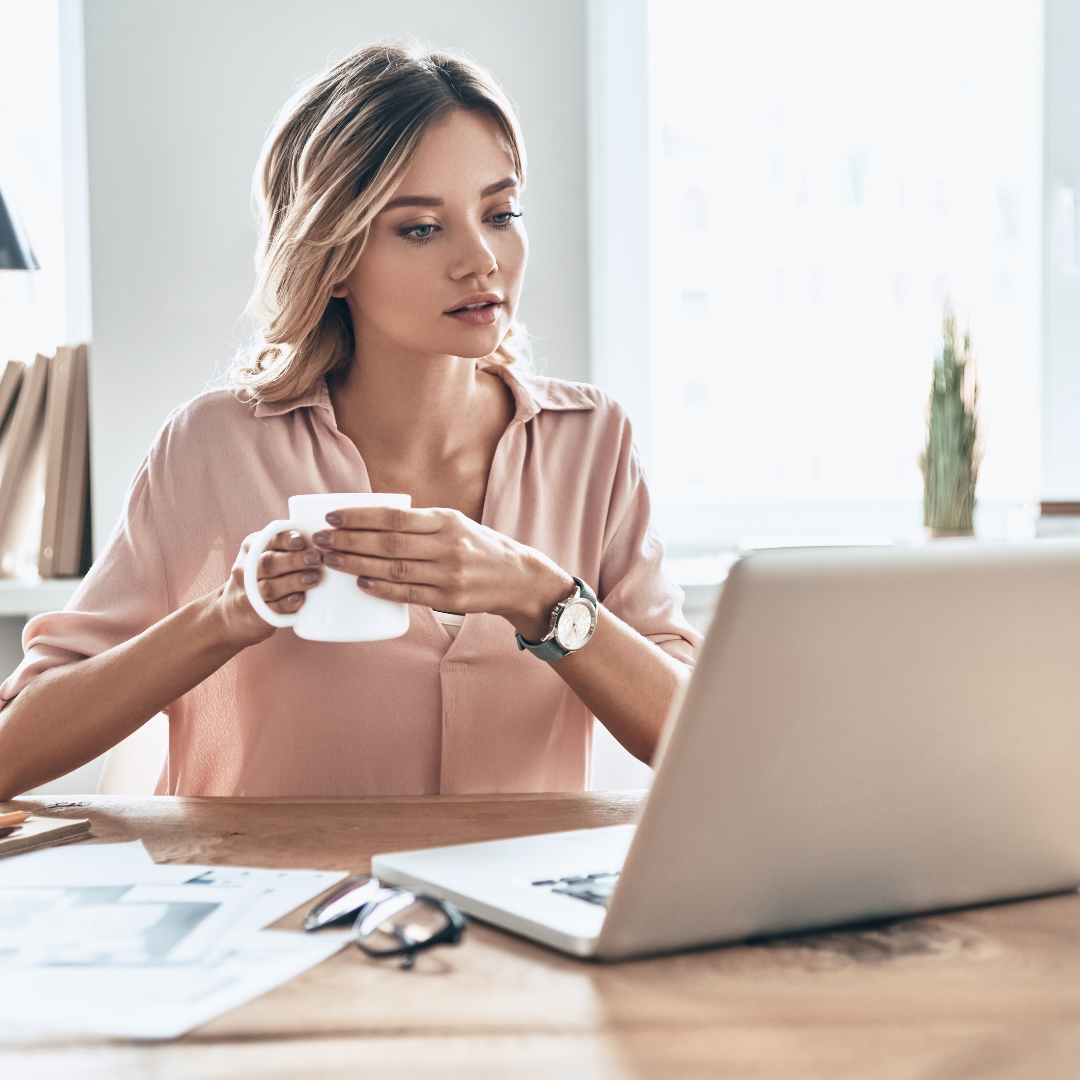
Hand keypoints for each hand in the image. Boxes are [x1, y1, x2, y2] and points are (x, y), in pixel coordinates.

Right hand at [216, 529, 323, 645]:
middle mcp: (246, 569)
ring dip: (293, 582)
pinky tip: (300, 600)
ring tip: (314, 578)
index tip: (302, 539)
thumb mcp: (266, 554)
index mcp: (252, 548)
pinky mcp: (256, 614)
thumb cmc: (262, 577)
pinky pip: (272, 609)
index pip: (268, 540)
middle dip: (293, 560)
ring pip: (270, 586)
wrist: (233, 613)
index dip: (285, 540)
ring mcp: (249, 593)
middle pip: (268, 563)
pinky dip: (287, 604)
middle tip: (316, 558)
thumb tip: (323, 536)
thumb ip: (287, 545)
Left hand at [311, 506, 573, 639]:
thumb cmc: (478, 547)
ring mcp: (449, 574)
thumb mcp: (454, 524)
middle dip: (349, 541)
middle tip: (320, 540)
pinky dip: (382, 589)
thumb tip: (369, 521)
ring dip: (358, 565)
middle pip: (388, 543)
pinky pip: (408, 594)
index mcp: (446, 520)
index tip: (332, 516)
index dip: (360, 517)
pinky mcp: (449, 599)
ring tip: (331, 561)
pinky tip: (361, 584)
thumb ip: (419, 523)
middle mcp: (448, 545)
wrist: (517, 577)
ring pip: (394, 569)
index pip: (394, 516)